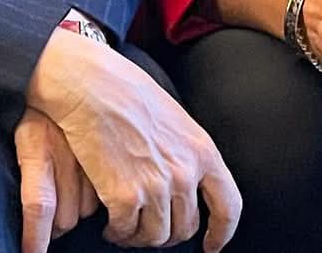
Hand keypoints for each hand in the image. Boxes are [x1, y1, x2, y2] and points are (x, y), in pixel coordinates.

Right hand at [26, 30, 241, 249]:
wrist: (92, 84)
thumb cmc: (128, 92)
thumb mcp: (175, 118)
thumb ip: (185, 152)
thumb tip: (187, 181)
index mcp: (202, 151)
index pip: (228, 205)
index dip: (222, 232)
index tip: (211, 246)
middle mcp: (184, 173)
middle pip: (186, 228)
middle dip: (167, 232)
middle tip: (147, 224)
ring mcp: (156, 186)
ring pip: (156, 236)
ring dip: (139, 236)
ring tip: (125, 224)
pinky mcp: (125, 196)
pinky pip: (126, 232)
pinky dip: (117, 232)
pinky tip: (109, 222)